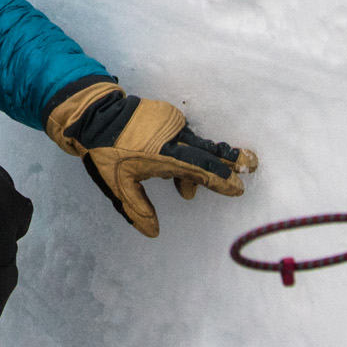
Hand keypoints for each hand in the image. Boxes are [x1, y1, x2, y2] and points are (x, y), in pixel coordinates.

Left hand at [47, 79, 257, 237]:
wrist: (94, 114)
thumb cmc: (105, 152)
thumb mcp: (117, 185)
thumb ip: (138, 208)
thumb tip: (154, 232)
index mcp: (164, 155)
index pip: (199, 169)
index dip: (219, 179)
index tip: (237, 187)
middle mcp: (173, 137)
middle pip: (207, 151)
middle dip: (229, 161)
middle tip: (251, 165)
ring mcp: (171, 123)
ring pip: (195, 145)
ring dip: (198, 164)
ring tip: (186, 190)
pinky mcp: (167, 115)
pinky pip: (183, 136)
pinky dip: (185, 152)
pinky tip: (171, 171)